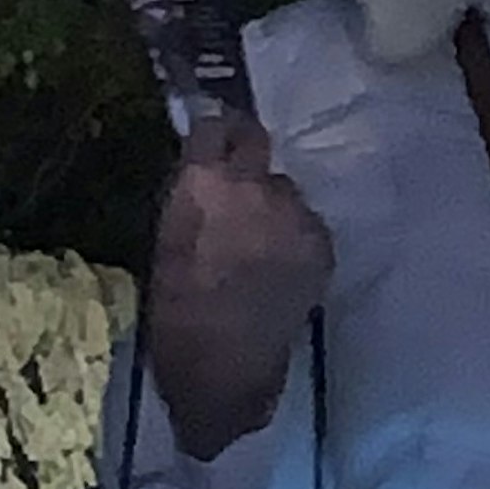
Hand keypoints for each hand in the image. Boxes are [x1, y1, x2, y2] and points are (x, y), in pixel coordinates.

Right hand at [143, 110, 333, 458]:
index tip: (216, 136)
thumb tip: (205, 169)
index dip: (216, 130)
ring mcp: (294, 212)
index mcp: (203, 181)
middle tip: (241, 176)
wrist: (224, 365)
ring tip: (260, 241)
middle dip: (248, 151)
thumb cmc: (176, 309)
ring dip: (273, 204)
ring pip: (285, 189)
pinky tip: (280, 267)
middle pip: (257, 140)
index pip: (216, 123)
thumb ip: (192, 195)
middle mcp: (254, 185)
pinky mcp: (322, 241)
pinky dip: (295, 236)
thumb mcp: (167, 239)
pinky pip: (307, 223)